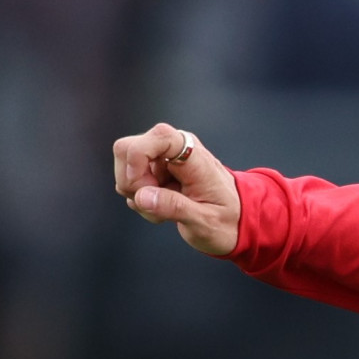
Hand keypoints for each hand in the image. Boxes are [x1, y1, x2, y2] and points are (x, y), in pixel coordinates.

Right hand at [113, 121, 241, 257]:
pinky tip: (163, 208)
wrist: (234, 223)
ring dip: (138, 195)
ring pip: (124, 168)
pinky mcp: (152, 172)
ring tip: (165, 210)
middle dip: (133, 181)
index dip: (139, 158)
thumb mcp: (205, 221)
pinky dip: (140, 199)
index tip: (143, 187)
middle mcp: (174, 149)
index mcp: (193, 154)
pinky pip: (129, 182)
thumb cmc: (227, 221)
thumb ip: (174, 207)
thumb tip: (142, 197)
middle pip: (127, 148)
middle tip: (156, 204)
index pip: (158, 135)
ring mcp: (160, 160)